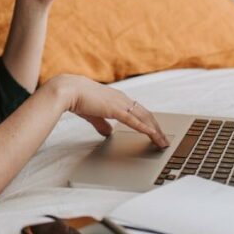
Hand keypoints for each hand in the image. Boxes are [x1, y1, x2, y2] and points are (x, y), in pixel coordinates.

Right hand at [45, 74, 169, 148]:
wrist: (68, 90)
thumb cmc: (78, 99)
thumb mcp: (93, 114)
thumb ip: (102, 123)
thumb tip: (108, 133)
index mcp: (118, 99)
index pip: (139, 111)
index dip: (149, 123)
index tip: (156, 133)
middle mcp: (123, 99)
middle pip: (146, 115)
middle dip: (157, 129)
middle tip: (165, 141)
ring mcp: (120, 103)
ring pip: (144, 118)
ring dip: (155, 131)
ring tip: (162, 142)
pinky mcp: (115, 109)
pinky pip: (133, 120)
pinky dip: (145, 128)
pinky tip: (152, 135)